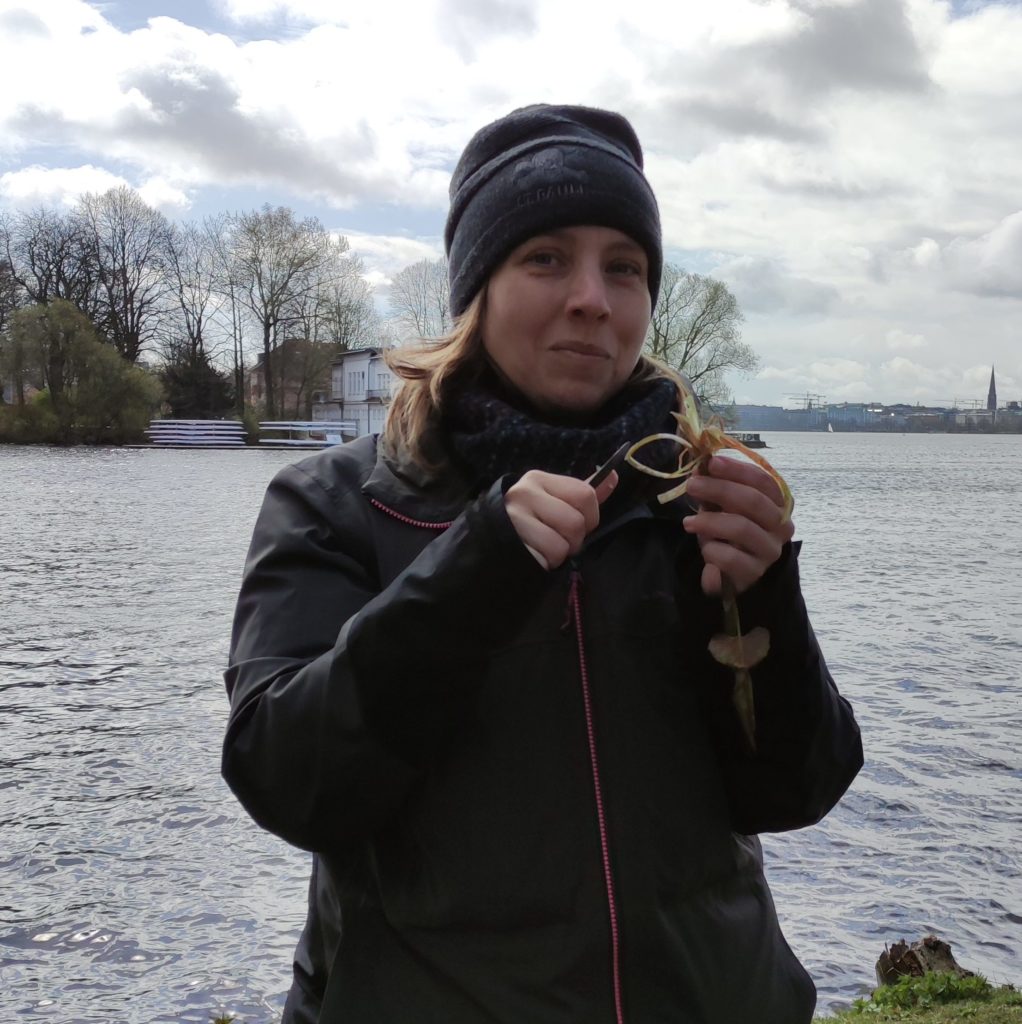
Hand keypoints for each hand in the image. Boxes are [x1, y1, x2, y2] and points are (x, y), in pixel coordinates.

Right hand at [505, 470, 617, 569]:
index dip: (590, 517)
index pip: (585, 494)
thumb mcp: (553, 502)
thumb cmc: (527, 522)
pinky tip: (532, 556)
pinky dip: (544, 565)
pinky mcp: (509, 544)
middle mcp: (523, 494)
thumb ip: (582, 493)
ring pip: (562, 546)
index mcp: (538, 479)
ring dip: (558, 556)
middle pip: (576, 522)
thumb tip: (614, 476)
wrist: (486, 544)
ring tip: (541, 548)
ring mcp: (514, 519)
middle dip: (573, 540)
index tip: (577, 524)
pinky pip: (545, 561)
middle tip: (556, 539)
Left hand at [683, 455, 794, 595]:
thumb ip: (714, 486)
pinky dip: (711, 549)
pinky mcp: (755, 572)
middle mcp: (781, 525)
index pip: (764, 481)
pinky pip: (730, 557)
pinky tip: (705, 548)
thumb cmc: (729, 533)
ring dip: (709, 521)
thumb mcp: (722, 506)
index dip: (737, 469)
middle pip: (753, 501)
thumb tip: (700, 468)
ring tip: (688, 522)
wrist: (732, 574)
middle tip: (692, 485)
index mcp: (778, 504)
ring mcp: (770, 550)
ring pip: (741, 528)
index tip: (712, 462)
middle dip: (719, 489)